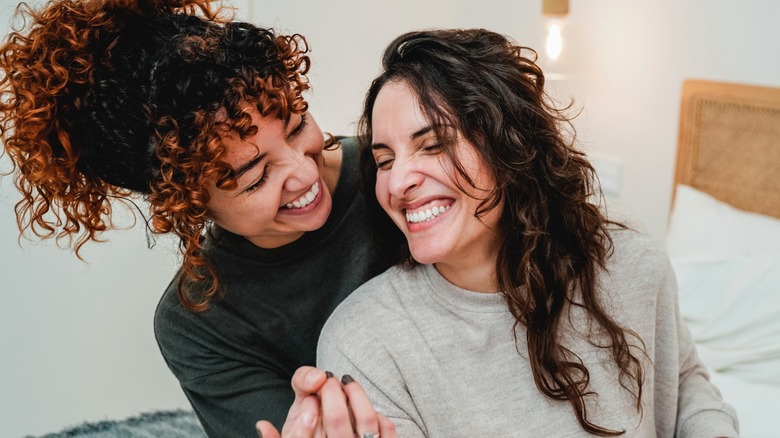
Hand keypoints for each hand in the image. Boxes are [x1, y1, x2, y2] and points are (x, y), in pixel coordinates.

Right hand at [255, 367, 395, 437]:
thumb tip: (262, 424)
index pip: (306, 429)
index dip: (308, 406)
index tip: (309, 393)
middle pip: (337, 418)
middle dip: (331, 391)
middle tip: (327, 378)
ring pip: (365, 419)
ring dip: (355, 393)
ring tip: (346, 382)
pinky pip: (386, 427)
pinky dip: (377, 412)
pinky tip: (366, 406)